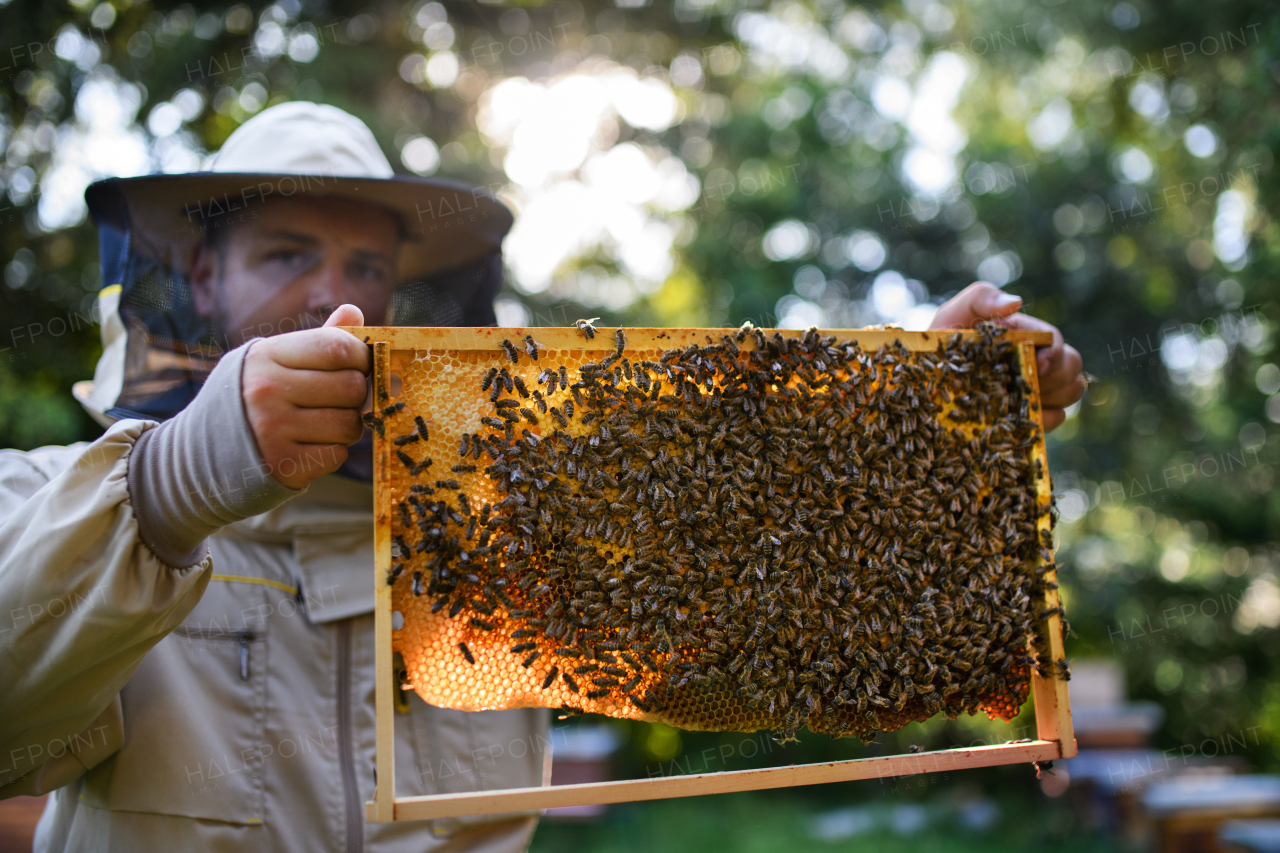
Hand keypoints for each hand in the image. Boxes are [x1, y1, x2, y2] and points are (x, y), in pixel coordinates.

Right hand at [241, 304, 370, 488]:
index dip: (360, 357)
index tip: (358, 366)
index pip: (337, 347)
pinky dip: (332, 452)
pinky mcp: (282, 464)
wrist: (203, 450)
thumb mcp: (274, 360)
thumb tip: (354, 311)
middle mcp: (267, 389)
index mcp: (267, 355)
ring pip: (350, 424)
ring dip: (347, 427)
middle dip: (355, 396)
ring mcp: (272, 429)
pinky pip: (337, 454)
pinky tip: (308, 446)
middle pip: (351, 386)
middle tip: (338, 400)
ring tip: (322, 424)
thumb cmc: (252, 396)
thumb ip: (317, 340)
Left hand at [930, 282, 1083, 431]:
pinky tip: (1015, 418)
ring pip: (1071, 393)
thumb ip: (981, 297)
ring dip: (1054, 398)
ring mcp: (1033, 389)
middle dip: (1058, 376)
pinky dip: (1041, 420)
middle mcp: (1035, 360)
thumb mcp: (954, 315)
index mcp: (1025, 335)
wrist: (923, 383)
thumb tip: (1016, 303)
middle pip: (1073, 366)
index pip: (1055, 340)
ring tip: (1020, 399)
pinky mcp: (1026, 416)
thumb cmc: (939, 343)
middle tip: (1029, 383)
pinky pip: (1053, 420)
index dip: (1054, 354)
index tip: (1037, 365)